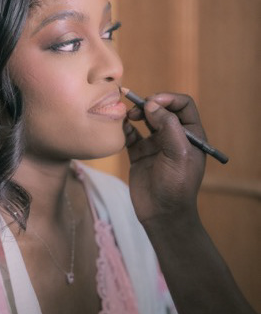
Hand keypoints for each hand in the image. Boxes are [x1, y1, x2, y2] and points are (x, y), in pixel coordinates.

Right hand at [124, 92, 205, 224]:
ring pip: (146, 120)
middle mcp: (174, 136)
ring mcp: (156, 145)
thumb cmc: (177, 185)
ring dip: (136, 114)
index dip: (168, 98)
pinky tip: (122, 129)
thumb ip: (167, 125)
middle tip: (137, 110)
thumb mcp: (179, 153)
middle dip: (149, 104)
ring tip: (128, 116)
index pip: (182, 105)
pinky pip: (131, 135)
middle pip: (162, 109)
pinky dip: (125, 129)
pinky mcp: (140, 154)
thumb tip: (152, 104)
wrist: (162, 215)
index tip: (152, 102)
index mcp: (190, 134)